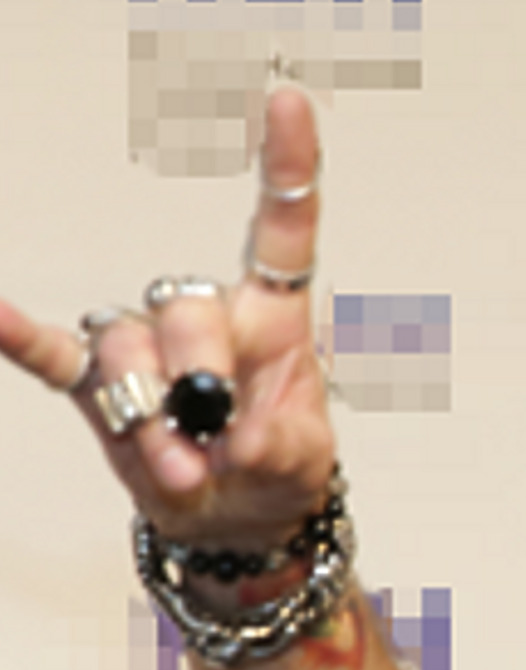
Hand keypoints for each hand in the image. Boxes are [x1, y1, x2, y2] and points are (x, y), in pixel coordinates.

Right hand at [0, 86, 332, 544]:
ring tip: (184, 468)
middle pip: (185, 302)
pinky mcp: (99, 385)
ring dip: (149, 412)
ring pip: (127, 339)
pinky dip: (23, 337)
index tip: (287, 103)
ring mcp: (147, 349)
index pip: (282, 229)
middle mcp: (207, 318)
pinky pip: (54, 353)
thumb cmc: (277, 471)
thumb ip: (283, 445)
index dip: (287, 167)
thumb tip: (241, 440)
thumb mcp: (304, 465)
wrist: (232, 517)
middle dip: (197, 372)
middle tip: (213, 436)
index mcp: (272, 318)